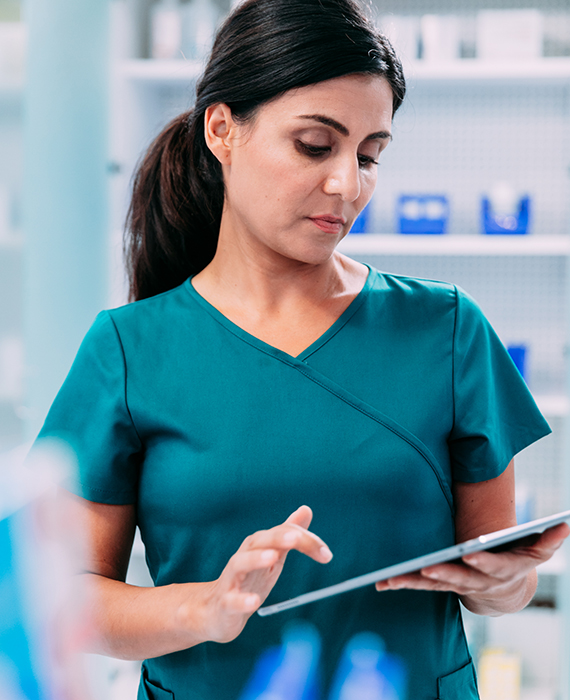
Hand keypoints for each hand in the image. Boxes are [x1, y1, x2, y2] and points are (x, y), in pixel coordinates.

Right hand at [197, 505, 331, 642]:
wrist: (216, 612)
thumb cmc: (248, 580)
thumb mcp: (273, 555)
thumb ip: (288, 534)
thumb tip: (306, 509)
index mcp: (258, 546)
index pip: (282, 534)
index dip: (305, 540)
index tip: (326, 554)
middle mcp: (243, 557)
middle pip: (259, 542)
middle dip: (277, 538)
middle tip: (295, 538)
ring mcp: (232, 580)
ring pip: (239, 563)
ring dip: (255, 558)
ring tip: (272, 558)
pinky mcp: (225, 604)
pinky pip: (231, 600)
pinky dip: (242, 600)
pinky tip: (254, 602)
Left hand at [375, 523, 568, 613]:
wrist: (504, 590)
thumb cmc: (517, 559)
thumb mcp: (536, 550)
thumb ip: (549, 539)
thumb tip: (565, 523)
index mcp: (498, 570)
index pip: (490, 566)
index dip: (482, 560)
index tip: (470, 552)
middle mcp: (476, 580)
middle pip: (458, 579)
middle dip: (443, 574)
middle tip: (427, 569)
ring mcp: (456, 584)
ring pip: (434, 586)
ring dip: (413, 583)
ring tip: (390, 579)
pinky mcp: (440, 585)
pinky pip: (421, 586)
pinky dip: (402, 583)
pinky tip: (382, 582)